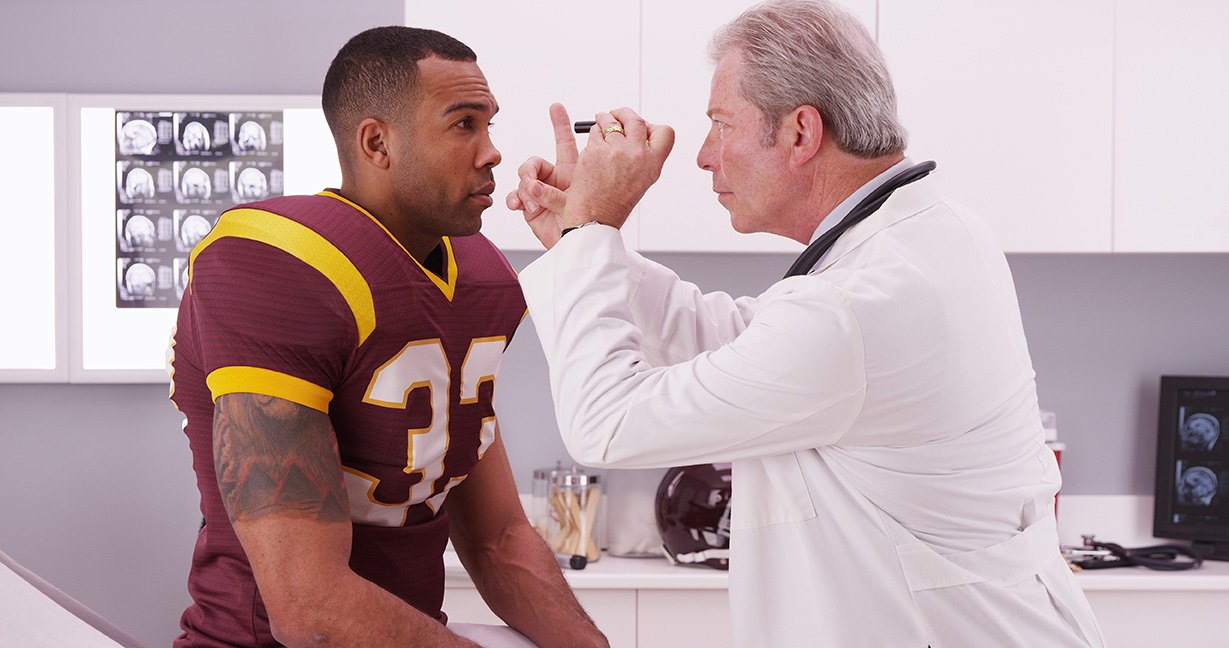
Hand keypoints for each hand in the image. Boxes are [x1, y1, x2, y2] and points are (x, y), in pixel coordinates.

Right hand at [506, 103, 576, 248]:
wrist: (578, 245)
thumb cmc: (588, 222)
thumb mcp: (582, 199)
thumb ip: (559, 190)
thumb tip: (536, 185)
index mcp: (573, 171)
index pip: (565, 142)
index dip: (560, 124)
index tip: (556, 107)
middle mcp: (555, 178)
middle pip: (535, 161)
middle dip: (530, 166)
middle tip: (533, 182)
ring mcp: (540, 191)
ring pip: (523, 178)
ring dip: (527, 190)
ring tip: (536, 204)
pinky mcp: (529, 205)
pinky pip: (515, 195)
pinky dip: (517, 199)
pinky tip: (521, 206)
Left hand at [562, 107, 673, 232]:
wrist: (595, 218)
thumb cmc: (615, 203)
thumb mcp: (642, 180)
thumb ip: (644, 156)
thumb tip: (636, 132)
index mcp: (653, 164)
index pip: (665, 132)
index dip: (652, 126)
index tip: (642, 127)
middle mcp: (637, 155)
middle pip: (636, 120)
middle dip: (624, 114)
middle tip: (616, 115)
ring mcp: (616, 151)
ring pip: (611, 121)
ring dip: (604, 119)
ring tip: (601, 126)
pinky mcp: (595, 151)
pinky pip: (595, 131)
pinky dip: (593, 134)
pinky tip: (593, 145)